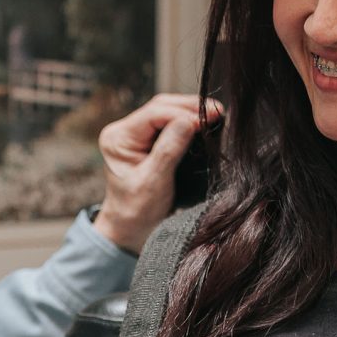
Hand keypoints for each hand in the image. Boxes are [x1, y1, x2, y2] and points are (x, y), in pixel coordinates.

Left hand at [91, 93, 220, 254]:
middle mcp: (124, 131)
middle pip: (161, 107)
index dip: (183, 113)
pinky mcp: (147, 140)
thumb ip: (169, 149)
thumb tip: (188, 120)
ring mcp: (135, 134)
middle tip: (218, 112)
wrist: (131, 229)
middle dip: (189, 108)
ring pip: (166, 112)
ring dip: (190, 112)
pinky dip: (187, 122)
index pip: (154, 114)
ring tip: (215, 116)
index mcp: (118, 138)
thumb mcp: (154, 182)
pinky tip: (204, 124)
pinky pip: (169, 124)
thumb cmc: (138, 211)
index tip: (210, 117)